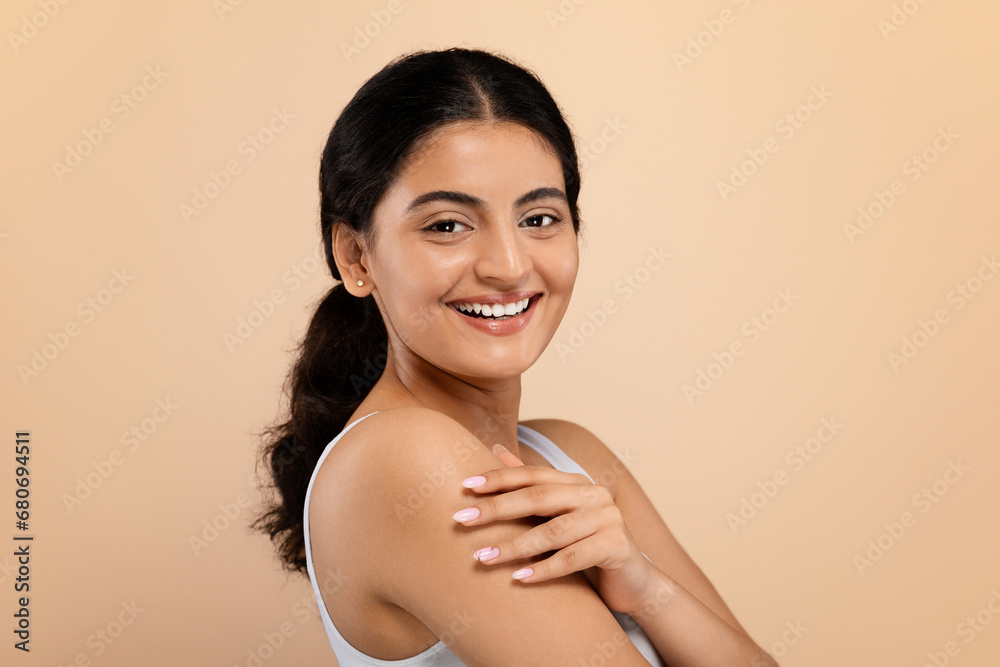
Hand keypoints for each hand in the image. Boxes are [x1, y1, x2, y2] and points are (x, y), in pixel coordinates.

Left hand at [452, 444, 657, 614]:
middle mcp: (594, 494)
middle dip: (497, 509)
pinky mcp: (617, 546)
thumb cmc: (586, 547)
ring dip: (513, 546)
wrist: (633, 582)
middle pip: (538, 498)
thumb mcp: (557, 514)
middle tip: (461, 520)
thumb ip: (530, 485)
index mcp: (577, 482)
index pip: (533, 474)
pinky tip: (518, 579)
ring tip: (481, 558)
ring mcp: (609, 518)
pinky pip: (573, 558)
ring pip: (553, 532)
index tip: (464, 486)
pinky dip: (544, 569)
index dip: (499, 478)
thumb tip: (494, 449)